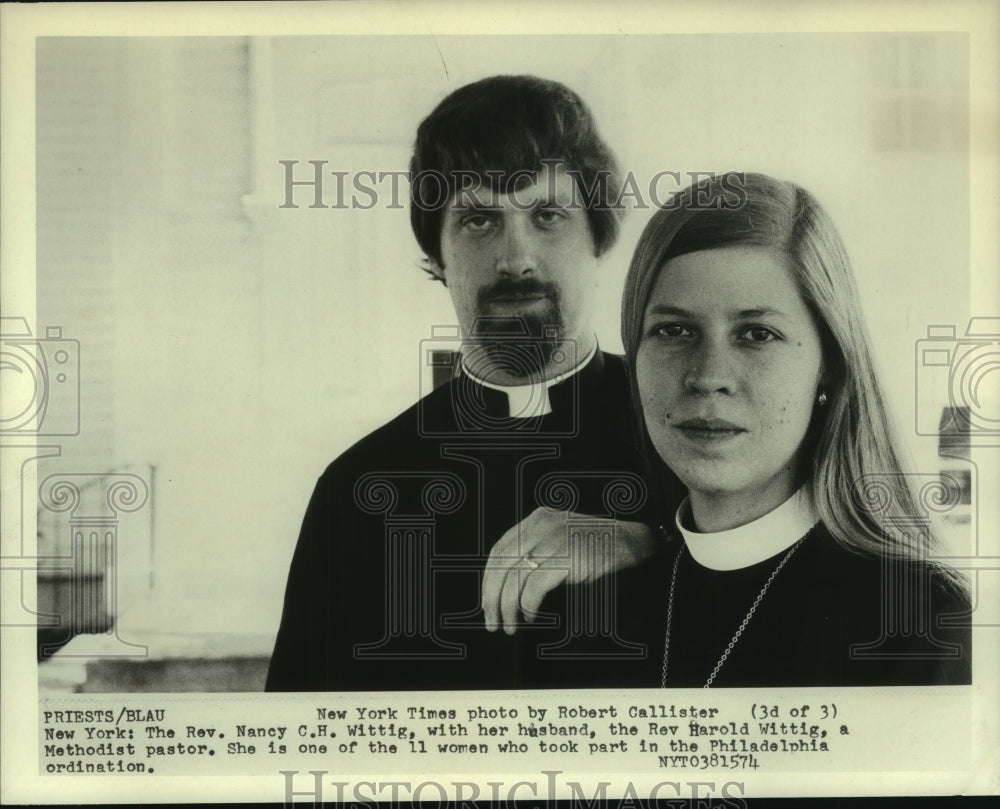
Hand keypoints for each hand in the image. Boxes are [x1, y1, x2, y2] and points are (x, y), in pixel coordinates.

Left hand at [481, 508, 657, 633]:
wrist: (632, 542)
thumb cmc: (596, 546)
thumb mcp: (560, 538)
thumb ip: (536, 551)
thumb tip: (507, 586)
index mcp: (536, 520)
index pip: (498, 550)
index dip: (488, 580)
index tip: (486, 601)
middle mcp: (540, 526)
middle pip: (501, 565)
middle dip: (491, 597)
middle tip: (492, 621)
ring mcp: (553, 541)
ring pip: (514, 579)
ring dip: (507, 607)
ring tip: (510, 626)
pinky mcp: (566, 558)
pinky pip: (534, 587)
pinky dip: (528, 606)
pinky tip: (531, 616)